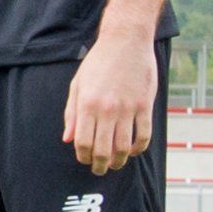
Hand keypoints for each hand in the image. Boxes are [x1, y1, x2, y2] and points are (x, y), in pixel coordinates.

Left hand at [63, 34, 159, 174]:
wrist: (125, 42)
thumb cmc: (98, 63)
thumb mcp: (77, 85)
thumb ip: (71, 114)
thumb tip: (68, 139)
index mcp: (87, 105)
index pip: (83, 142)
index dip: (83, 157)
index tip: (85, 160)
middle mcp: (107, 109)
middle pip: (103, 149)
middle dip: (100, 165)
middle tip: (100, 169)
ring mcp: (128, 108)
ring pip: (124, 147)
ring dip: (120, 161)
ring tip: (116, 163)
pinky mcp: (144, 106)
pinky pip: (144, 135)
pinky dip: (139, 148)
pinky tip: (134, 150)